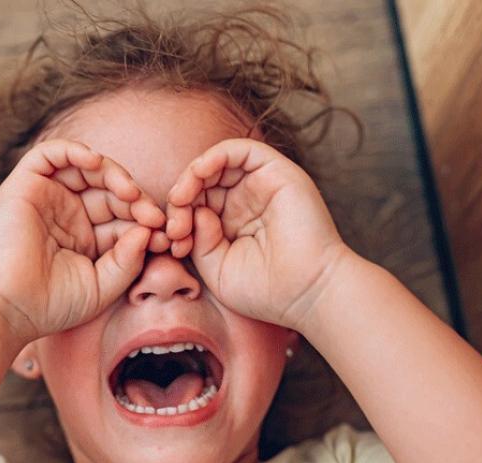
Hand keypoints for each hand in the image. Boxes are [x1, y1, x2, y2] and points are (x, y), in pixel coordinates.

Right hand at [0, 139, 165, 341]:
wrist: (9, 309)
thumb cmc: (52, 305)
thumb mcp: (102, 286)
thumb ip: (128, 260)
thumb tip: (148, 230)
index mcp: (84, 237)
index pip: (122, 216)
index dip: (145, 220)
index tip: (165, 237)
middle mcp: (66, 213)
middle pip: (109, 189)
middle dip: (135, 199)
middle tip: (154, 216)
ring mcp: (45, 197)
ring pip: (86, 167)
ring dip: (113, 173)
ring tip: (130, 192)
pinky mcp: (23, 186)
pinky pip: (51, 153)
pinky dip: (75, 150)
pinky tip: (98, 163)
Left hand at [164, 138, 357, 329]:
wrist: (307, 294)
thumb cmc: (265, 290)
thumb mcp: (217, 268)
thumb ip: (199, 239)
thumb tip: (192, 210)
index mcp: (231, 222)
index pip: (195, 204)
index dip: (177, 217)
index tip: (174, 245)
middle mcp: (246, 200)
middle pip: (202, 182)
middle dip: (179, 201)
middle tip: (174, 228)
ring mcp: (261, 185)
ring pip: (217, 163)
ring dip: (191, 177)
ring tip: (180, 201)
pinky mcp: (277, 173)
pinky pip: (240, 149)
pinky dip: (213, 156)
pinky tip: (197, 176)